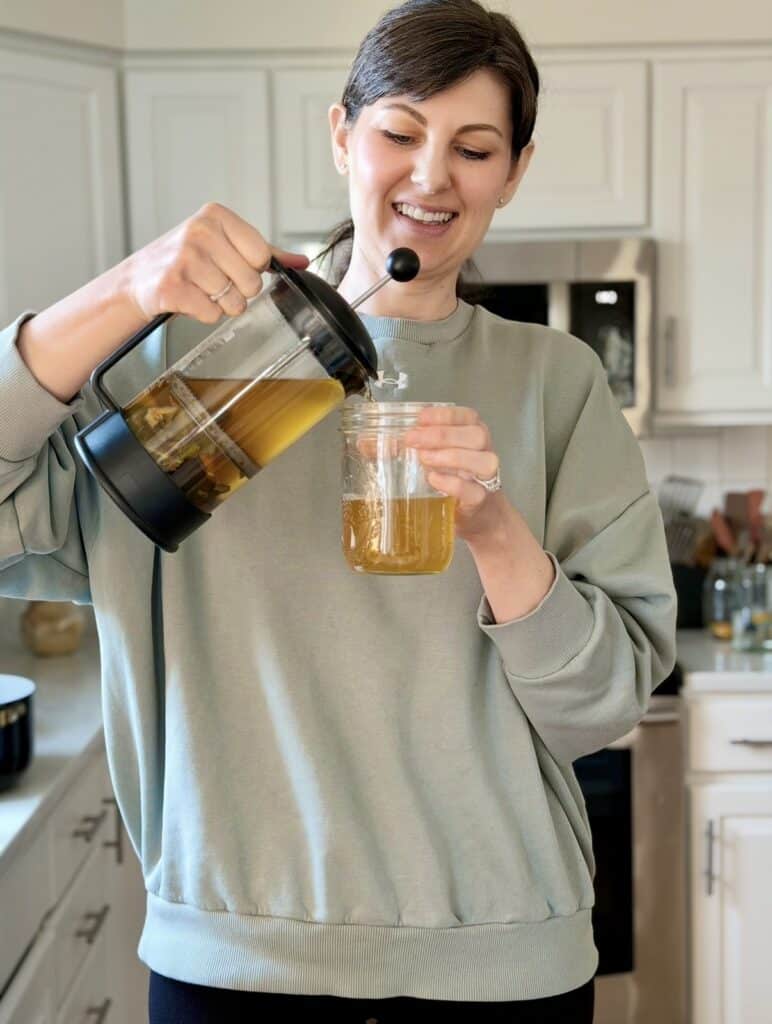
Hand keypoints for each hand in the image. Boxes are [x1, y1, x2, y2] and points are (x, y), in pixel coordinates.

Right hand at [123, 202, 308, 324]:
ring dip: (221, 304)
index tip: (233, 265)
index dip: (252, 269)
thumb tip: (302, 261)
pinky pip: (212, 314)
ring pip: (234, 302)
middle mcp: (199, 232)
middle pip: (252, 282)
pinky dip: (204, 314)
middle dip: (239, 291)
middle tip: (215, 282)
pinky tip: (189, 299)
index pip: (262, 255)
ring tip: (201, 290)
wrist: (138, 279)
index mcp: (215, 216)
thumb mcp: (223, 244)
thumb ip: (265, 252)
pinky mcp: (172, 287)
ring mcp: (184, 259)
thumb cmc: (185, 260)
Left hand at [405, 405, 504, 541]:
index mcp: (472, 435)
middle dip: (442, 435)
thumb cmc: (451, 481)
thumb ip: (400, 449)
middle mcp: (483, 452)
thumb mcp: (429, 459)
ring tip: (423, 459)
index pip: (466, 416)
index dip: (445, 415)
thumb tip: (364, 444)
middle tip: (412, 440)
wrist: (476, 517)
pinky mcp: (480, 501)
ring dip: (452, 456)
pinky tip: (434, 480)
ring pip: (482, 460)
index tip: (420, 418)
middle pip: (476, 435)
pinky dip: (454, 483)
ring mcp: (486, 478)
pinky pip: (474, 490)